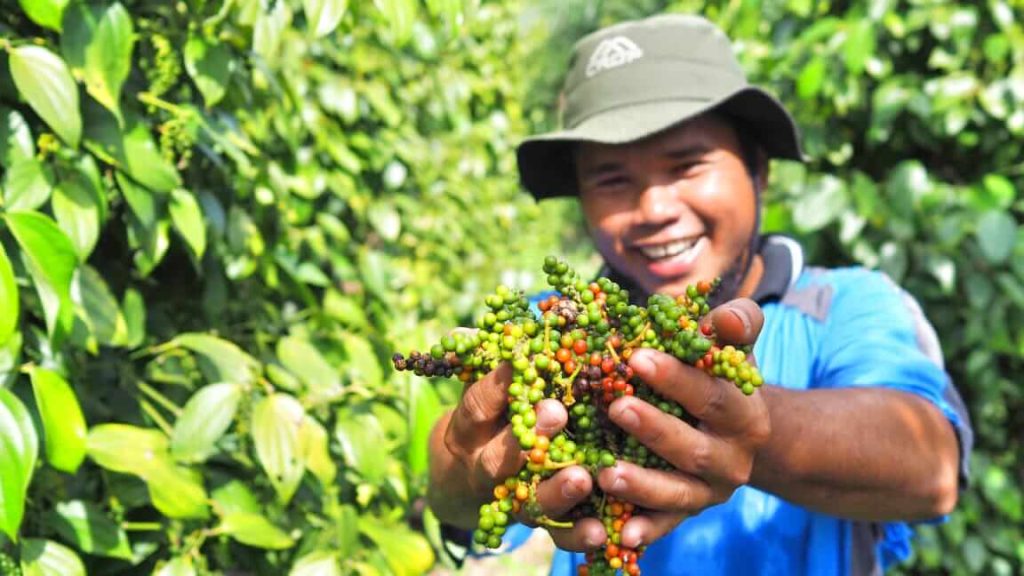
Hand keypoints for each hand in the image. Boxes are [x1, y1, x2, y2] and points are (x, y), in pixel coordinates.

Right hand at [429, 363, 595, 530]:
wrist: (465, 487)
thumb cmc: (486, 421)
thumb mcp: (481, 393)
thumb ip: (489, 363)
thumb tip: (481, 326)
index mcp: (470, 429)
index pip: (477, 406)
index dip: (495, 386)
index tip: (518, 362)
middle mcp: (485, 466)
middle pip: (500, 458)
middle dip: (527, 437)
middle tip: (556, 412)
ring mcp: (511, 500)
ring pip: (529, 501)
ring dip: (555, 490)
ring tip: (582, 477)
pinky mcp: (538, 525)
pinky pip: (556, 535)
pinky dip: (577, 535)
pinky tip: (600, 531)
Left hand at [543, 298, 770, 550]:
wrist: (739, 434)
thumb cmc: (720, 377)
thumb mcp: (733, 348)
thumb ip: (735, 326)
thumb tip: (727, 318)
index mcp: (745, 415)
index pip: (713, 396)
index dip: (677, 378)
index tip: (636, 357)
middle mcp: (732, 459)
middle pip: (692, 448)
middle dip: (654, 428)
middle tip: (615, 406)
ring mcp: (709, 492)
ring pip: (677, 493)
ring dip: (642, 484)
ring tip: (606, 472)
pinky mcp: (687, 515)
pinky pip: (665, 525)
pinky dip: (645, 529)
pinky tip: (621, 532)